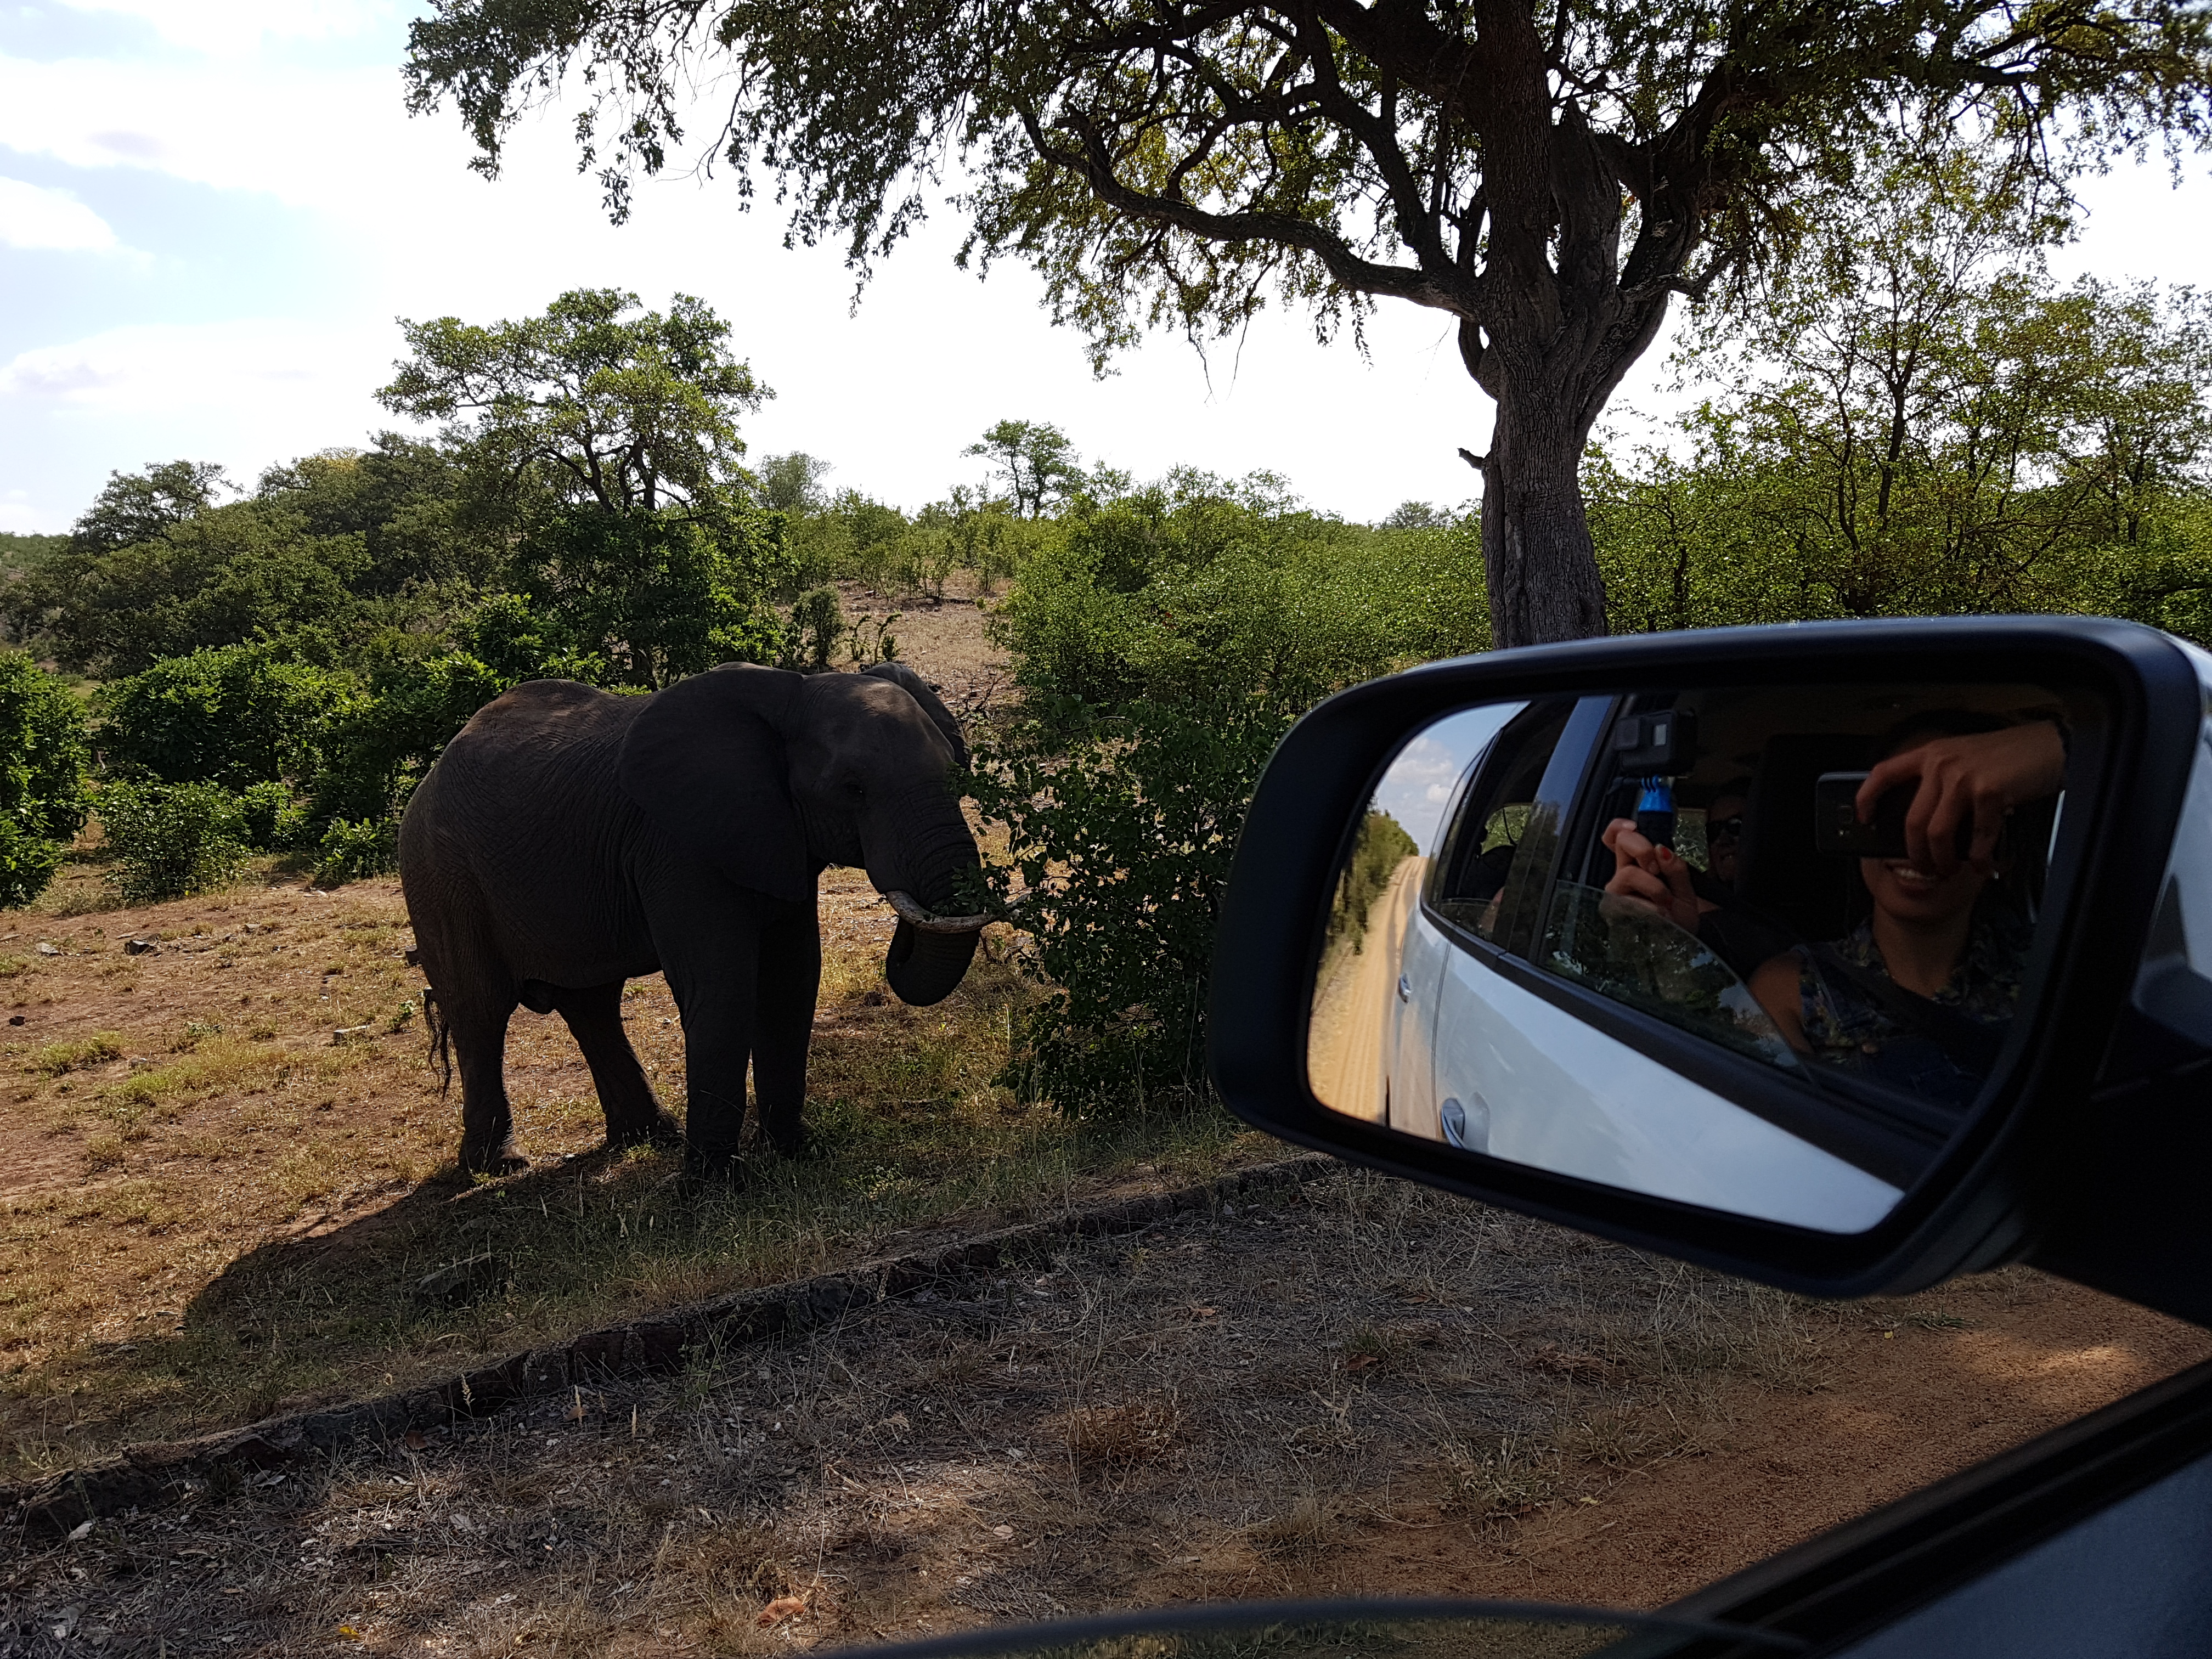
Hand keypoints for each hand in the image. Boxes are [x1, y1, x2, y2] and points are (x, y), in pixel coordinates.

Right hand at [1601, 817, 1706, 932]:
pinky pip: (1631, 899)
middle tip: (1658, 868)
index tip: (1634, 827)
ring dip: (1654, 886)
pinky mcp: (1614, 910)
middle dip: (1643, 848)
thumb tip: (1662, 850)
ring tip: (1666, 901)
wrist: (1682, 945)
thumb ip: (1676, 867)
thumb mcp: (1686, 889)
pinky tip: (1660, 915)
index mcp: (1639, 864)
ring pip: (1629, 872)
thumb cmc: (1680, 918)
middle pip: (1621, 842)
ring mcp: (1617, 892)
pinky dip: (1652, 906)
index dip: (1620, 826)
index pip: (1618, 837)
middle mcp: (1623, 875)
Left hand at [1857, 722, 2065, 877]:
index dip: (1868, 797)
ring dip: (1942, 860)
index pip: (1884, 773)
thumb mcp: (1964, 758)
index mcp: (1931, 754)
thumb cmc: (2009, 755)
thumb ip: (1942, 780)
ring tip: (1948, 870)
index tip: (1864, 818)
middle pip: (1912, 820)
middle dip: (1915, 852)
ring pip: (1937, 833)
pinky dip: (1979, 857)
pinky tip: (1982, 864)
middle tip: (1923, 867)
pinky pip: (1976, 836)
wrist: (2049, 746)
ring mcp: (1964, 778)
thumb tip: (1927, 817)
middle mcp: (1942, 764)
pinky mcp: (1989, 792)